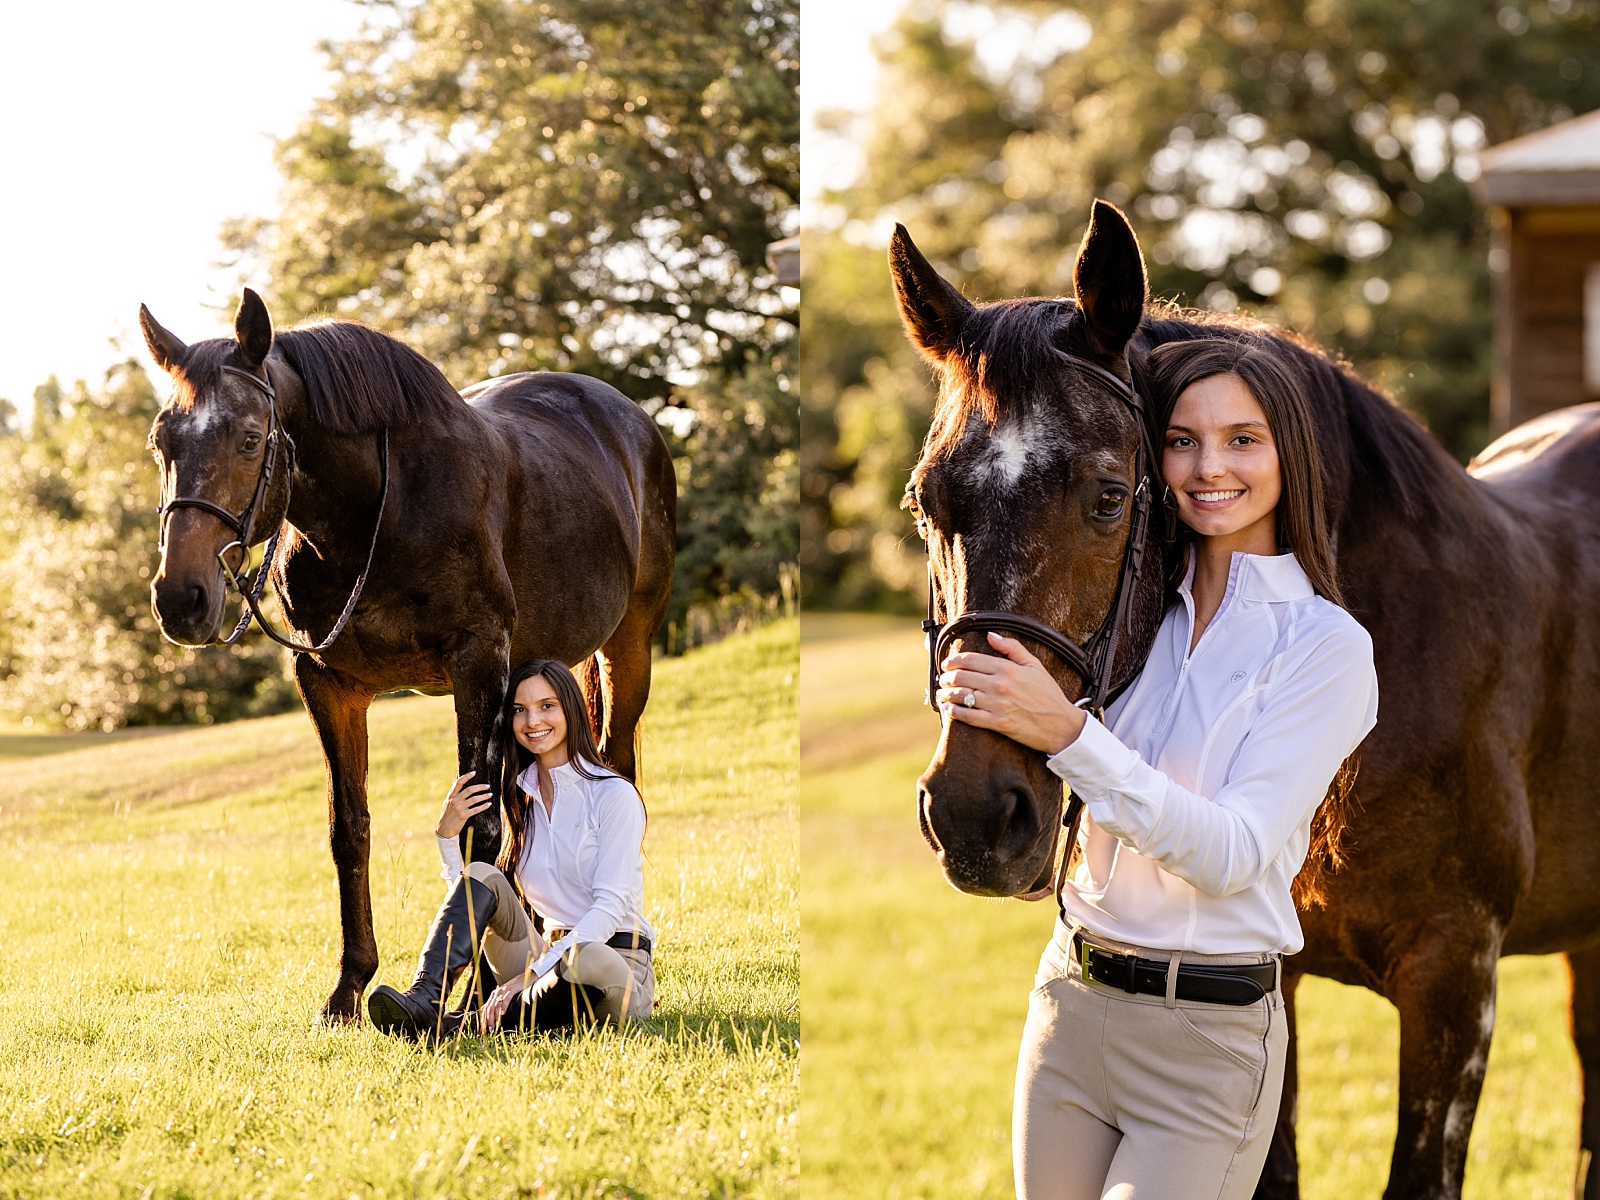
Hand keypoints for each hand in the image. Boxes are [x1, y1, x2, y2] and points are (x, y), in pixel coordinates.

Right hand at [436, 772, 493, 838]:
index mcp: (451, 796)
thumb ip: (453, 792)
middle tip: (487, 786)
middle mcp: (455, 801)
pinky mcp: (463, 816)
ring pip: (474, 799)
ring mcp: (459, 808)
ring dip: (484, 796)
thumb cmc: (447, 814)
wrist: (444, 829)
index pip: (458, 783)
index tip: (474, 772)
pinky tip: (489, 804)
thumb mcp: (447, 802)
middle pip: (469, 790)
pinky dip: (483, 806)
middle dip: (480, 787)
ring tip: (490, 795)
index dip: (466, 776)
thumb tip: (456, 780)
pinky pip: (476, 809)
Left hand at [477, 968, 555, 1031]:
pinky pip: (505, 999)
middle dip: (488, 1020)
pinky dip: (503, 1007)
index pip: (485, 1008)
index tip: (484, 1028)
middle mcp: (496, 992)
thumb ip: (496, 1002)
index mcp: (494, 995)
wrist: (525, 977)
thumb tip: (486, 1010)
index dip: (484, 1018)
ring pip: (495, 1005)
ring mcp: (503, 990)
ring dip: (495, 1016)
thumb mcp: (503, 995)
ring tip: (495, 1024)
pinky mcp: (511, 989)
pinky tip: (503, 1013)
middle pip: (489, 1008)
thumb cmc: (515, 988)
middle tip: (490, 1029)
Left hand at [936, 632, 1087, 753]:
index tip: (946, 664)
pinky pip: (968, 717)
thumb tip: (990, 636)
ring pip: (961, 696)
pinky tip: (948, 709)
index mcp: (1008, 669)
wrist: (1062, 725)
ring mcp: (998, 706)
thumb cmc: (1049, 695)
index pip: (970, 660)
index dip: (953, 661)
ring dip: (946, 694)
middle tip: (943, 679)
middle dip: (946, 677)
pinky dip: (954, 712)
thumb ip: (1012, 648)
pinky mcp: (998, 724)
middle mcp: (1000, 686)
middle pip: (961, 677)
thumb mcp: (1035, 665)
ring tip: (941, 694)